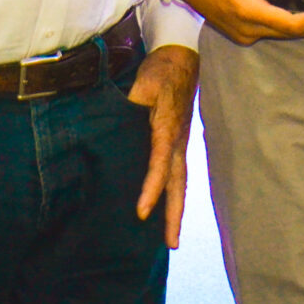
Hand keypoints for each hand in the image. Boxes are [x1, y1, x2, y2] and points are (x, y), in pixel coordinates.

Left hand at [127, 45, 199, 248]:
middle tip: (170, 244)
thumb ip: (133, 102)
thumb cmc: (161, 71)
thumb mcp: (143, 84)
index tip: (142, 212)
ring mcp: (180, 144)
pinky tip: (167, 207)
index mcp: (166, 131)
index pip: (159, 166)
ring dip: (176, 210)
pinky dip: (173, 193)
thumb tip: (121, 117)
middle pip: (177, 185)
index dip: (151, 190)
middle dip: (174, 215)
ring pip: (180, 183)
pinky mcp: (177, 142)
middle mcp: (177, 143)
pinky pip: (177, 173)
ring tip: (171, 238)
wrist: (182, 58)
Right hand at [158, 0, 303, 44]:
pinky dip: (285, 24)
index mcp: (245, 10)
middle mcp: (244, 28)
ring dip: (301, 25)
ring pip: (278, 34)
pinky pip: (268, 32)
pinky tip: (297, 10)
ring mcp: (239, 33)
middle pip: (288, 32)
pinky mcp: (237, 32)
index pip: (289, 24)